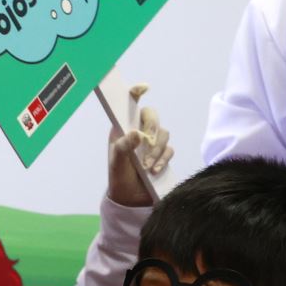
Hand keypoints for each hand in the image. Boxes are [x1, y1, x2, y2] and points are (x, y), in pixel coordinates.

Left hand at [105, 83, 171, 206]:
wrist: (130, 197)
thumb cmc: (119, 176)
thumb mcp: (116, 162)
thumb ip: (122, 147)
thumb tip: (136, 133)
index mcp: (123, 128)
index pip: (130, 105)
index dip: (136, 92)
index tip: (143, 88)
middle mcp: (138, 131)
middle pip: (152, 116)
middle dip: (151, 129)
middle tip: (146, 143)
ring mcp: (152, 142)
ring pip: (164, 133)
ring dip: (157, 150)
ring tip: (147, 167)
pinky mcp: (162, 154)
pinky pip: (170, 149)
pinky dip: (163, 159)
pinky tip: (155, 170)